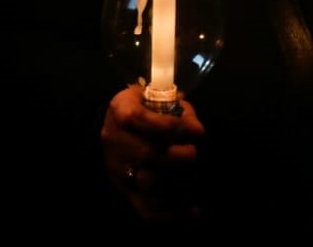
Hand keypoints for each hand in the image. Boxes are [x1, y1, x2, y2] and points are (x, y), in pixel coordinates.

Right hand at [100, 82, 205, 222]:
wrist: (117, 128)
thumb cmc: (144, 109)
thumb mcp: (157, 97)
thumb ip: (180, 111)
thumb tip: (197, 131)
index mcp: (120, 110)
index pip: (135, 118)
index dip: (167, 126)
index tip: (194, 130)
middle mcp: (114, 140)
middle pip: (146, 155)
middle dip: (180, 156)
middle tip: (194, 153)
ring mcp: (119, 170)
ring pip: (151, 184)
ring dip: (181, 183)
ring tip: (194, 177)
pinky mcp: (127, 191)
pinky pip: (149, 211)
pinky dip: (175, 215)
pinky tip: (197, 212)